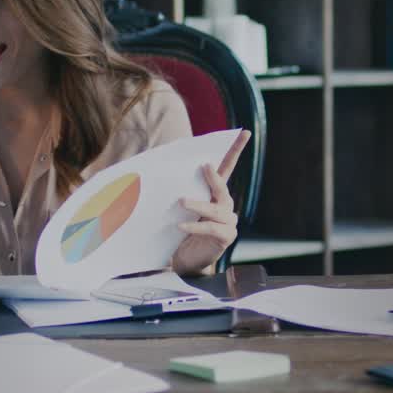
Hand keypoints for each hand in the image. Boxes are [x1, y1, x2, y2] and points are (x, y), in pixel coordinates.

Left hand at [171, 129, 251, 274]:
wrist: (184, 259)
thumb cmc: (179, 229)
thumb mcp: (176, 206)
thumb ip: (174, 189)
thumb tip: (148, 169)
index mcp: (215, 193)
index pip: (227, 167)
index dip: (235, 149)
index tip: (244, 133)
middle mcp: (225, 204)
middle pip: (222, 187)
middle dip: (214, 177)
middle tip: (204, 166)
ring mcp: (228, 221)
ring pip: (216, 209)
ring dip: (199, 205)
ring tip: (183, 202)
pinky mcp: (225, 237)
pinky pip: (211, 229)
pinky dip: (196, 227)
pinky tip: (181, 226)